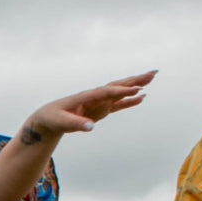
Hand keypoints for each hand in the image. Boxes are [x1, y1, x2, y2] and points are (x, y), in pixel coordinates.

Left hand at [24, 70, 155, 137]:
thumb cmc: (53, 118)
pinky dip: (130, 101)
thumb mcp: (61, 122)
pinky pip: (118, 104)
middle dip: (135, 79)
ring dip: (136, 85)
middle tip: (153, 73)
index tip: (137, 89)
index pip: (107, 92)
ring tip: (152, 79)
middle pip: (118, 85)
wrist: (48, 118)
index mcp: (86, 97)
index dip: (121, 91)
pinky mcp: (100, 109)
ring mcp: (99, 102)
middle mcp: (95, 97)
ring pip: (120, 91)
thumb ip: (76, 124)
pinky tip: (142, 98)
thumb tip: (90, 127)